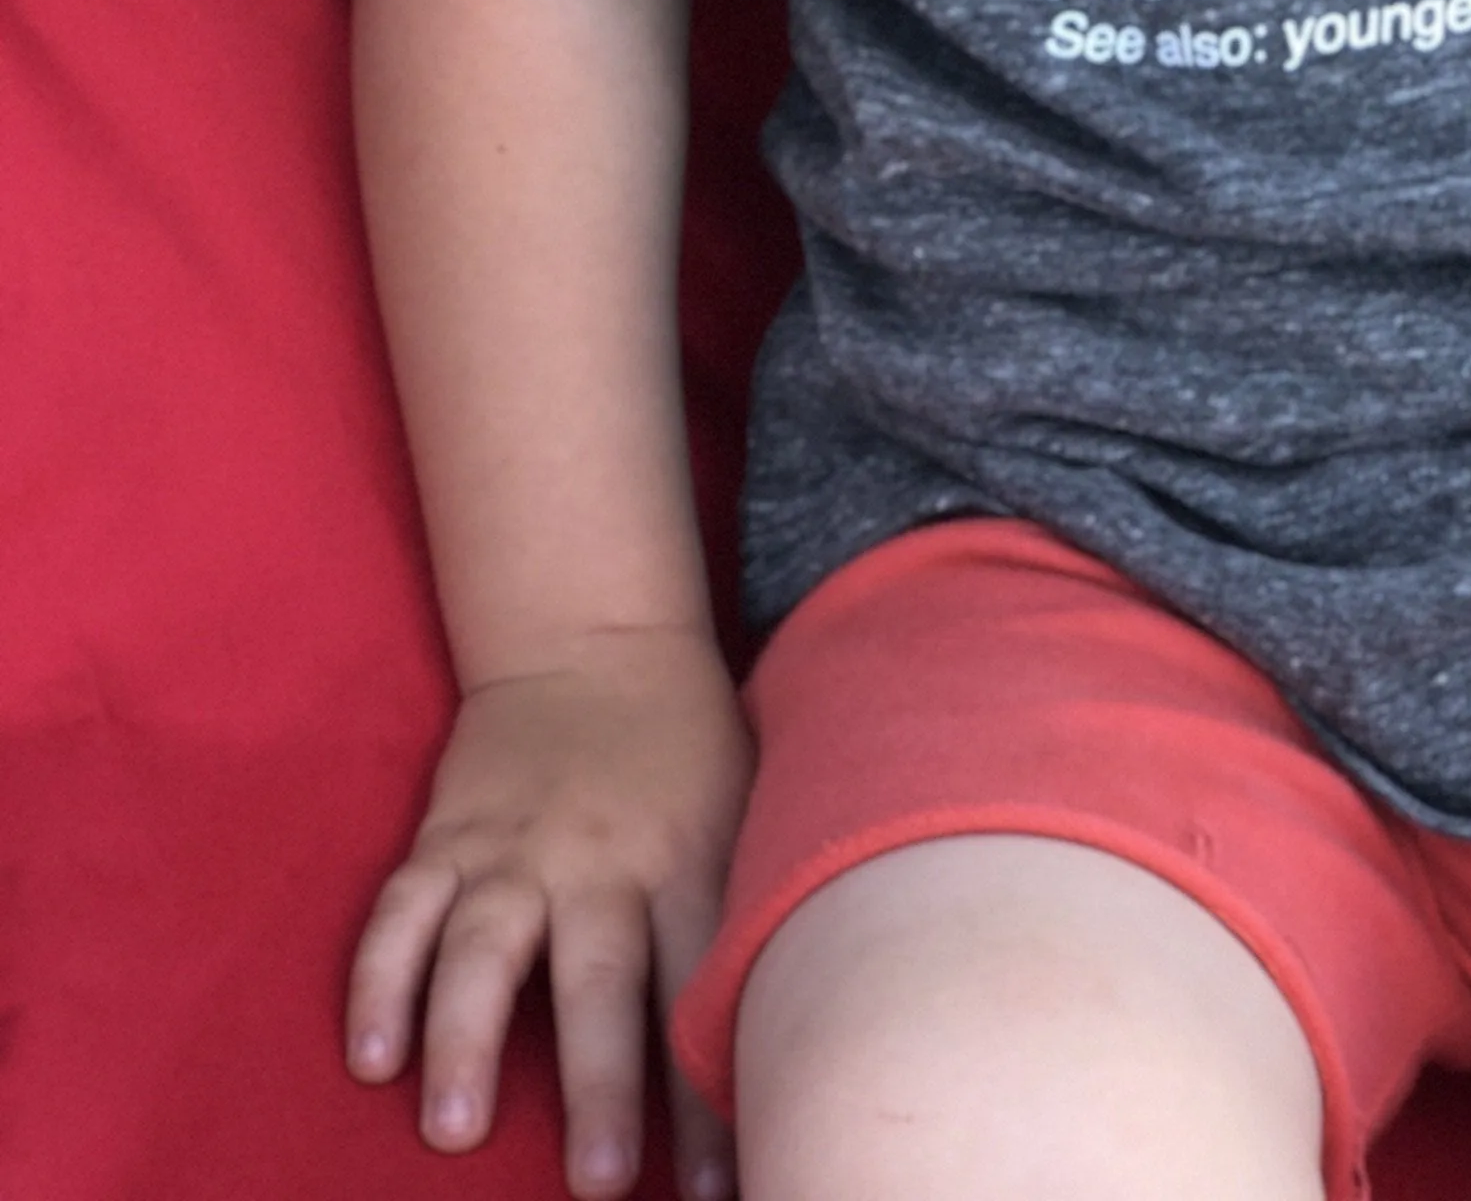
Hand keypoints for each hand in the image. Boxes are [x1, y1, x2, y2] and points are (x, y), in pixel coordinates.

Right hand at [347, 628, 753, 1200]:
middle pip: (599, 981)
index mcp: (689, 856)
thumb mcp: (747, 806)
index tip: (717, 1194)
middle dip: (601, 1088)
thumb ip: (749, 907)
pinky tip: (371, 1054)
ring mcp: (516, 847)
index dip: (710, 1096)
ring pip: (485, 948)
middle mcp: (601, 858)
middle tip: (598, 1188)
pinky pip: (404, 910)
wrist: (598, 636)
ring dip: (466, 1041)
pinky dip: (381, 979)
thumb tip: (789, 1037)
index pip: (703, 988)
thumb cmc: (691, 746)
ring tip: (453, 1130)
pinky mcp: (449, 833)